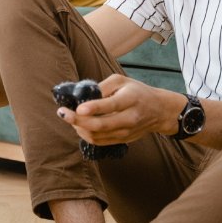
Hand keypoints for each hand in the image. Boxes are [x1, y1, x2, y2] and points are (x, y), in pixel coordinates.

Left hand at [56, 74, 177, 145]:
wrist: (159, 111)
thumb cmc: (137, 92)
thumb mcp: (122, 81)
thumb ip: (102, 86)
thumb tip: (81, 95)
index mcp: (130, 99)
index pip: (111, 105)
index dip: (94, 108)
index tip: (78, 108)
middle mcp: (129, 118)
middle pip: (101, 125)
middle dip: (78, 121)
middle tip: (62, 113)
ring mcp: (126, 132)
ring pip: (97, 136)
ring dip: (79, 128)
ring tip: (69, 117)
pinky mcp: (122, 140)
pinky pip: (99, 141)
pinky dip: (85, 135)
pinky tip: (79, 125)